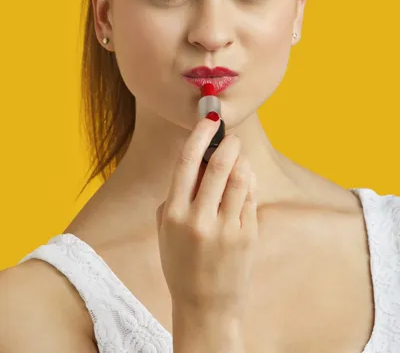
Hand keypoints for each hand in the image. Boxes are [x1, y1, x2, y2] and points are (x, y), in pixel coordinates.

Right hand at [156, 115, 257, 321]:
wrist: (205, 306)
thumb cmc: (181, 262)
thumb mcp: (165, 229)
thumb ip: (177, 194)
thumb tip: (199, 160)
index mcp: (173, 214)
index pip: (187, 162)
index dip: (200, 135)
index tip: (210, 119)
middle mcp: (199, 220)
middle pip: (219, 165)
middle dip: (228, 144)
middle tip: (231, 138)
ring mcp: (226, 228)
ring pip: (241, 177)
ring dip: (241, 160)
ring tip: (239, 159)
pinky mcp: (247, 235)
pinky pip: (251, 197)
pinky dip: (249, 182)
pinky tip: (245, 183)